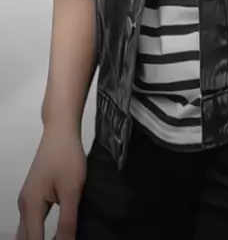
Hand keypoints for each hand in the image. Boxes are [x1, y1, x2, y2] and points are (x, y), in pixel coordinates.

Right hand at [16, 124, 85, 239]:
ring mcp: (27, 199)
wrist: (60, 130)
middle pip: (25, 238)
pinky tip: (51, 236)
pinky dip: (38, 233)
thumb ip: (67, 221)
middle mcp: (24, 206)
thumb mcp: (72, 191)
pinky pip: (32, 222)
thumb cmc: (67, 157)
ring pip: (27, 231)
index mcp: (31, 206)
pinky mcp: (34, 194)